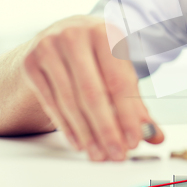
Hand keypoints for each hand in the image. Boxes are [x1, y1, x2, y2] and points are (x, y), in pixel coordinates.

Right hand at [20, 15, 163, 160]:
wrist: (59, 34)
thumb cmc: (96, 54)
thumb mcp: (120, 69)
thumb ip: (136, 102)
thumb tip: (155, 135)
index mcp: (106, 32)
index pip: (119, 82)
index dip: (127, 115)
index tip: (134, 140)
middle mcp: (76, 35)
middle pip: (93, 93)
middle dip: (107, 129)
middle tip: (116, 154)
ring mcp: (49, 47)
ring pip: (70, 101)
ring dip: (87, 133)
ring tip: (99, 154)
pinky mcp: (31, 63)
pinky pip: (51, 102)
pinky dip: (67, 126)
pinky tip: (80, 142)